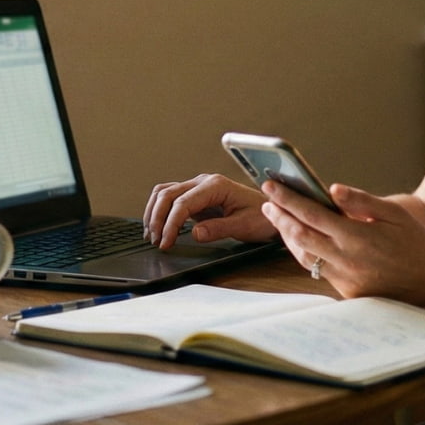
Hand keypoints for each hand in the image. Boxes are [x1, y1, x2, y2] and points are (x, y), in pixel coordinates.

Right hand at [144, 173, 277, 248]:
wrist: (272, 212)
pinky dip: (160, 210)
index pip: (183, 203)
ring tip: (152, 235)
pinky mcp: (196, 197)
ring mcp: (198, 188)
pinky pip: (171, 199)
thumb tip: (195, 233)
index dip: (171, 223)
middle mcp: (204, 182)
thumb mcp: (243, 226)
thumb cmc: (261, 217)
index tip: (166, 242)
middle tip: (156, 241)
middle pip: (168, 194)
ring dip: (155, 212)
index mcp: (215, 186)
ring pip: (165, 193)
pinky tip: (159, 226)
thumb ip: (219, 229)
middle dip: (158, 218)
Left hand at [262, 180, 424, 305]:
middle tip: (268, 202)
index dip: (287, 199)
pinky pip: (318, 271)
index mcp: (356, 236)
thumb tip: (331, 188)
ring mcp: (344, 280)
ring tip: (280, 220)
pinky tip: (303, 242)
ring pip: (304, 257)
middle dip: (279, 217)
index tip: (271, 186)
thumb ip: (361, 201)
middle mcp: (345, 260)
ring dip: (288, 237)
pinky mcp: (346, 293)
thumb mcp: (394, 214)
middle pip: (299, 236)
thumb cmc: (416, 243)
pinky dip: (306, 254)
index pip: (311, 213)